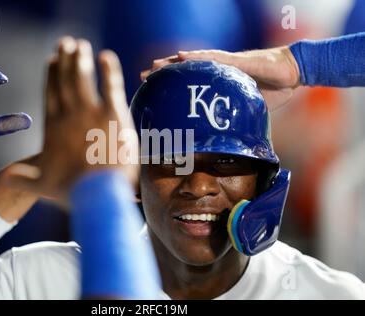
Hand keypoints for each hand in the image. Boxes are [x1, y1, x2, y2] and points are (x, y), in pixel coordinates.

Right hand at [1, 37, 137, 203]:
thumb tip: (5, 176)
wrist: (97, 195)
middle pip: (65, 80)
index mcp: (54, 127)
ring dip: (80, 58)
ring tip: (79, 45)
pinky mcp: (114, 114)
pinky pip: (111, 85)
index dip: (51, 75)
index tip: (52, 60)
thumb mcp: (41, 185)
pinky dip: (108, 69)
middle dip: (64, 59)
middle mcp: (70, 115)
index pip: (50, 93)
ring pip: (83, 77)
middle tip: (65, 43)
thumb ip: (23, 178)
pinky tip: (106, 56)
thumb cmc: (71, 191)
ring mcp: (92, 112)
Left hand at [141, 46, 300, 110]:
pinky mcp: (238, 60)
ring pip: (194, 61)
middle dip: (164, 71)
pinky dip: (197, 57)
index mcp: (217, 81)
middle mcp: (218, 69)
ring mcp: (226, 63)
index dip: (171, 83)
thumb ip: (234, 118)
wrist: (292, 73)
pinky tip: (181, 56)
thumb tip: (225, 140)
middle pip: (185, 69)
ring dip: (173, 62)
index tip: (152, 88)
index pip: (189, 81)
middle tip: (144, 76)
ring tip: (155, 65)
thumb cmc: (270, 89)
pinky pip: (215, 58)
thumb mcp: (246, 108)